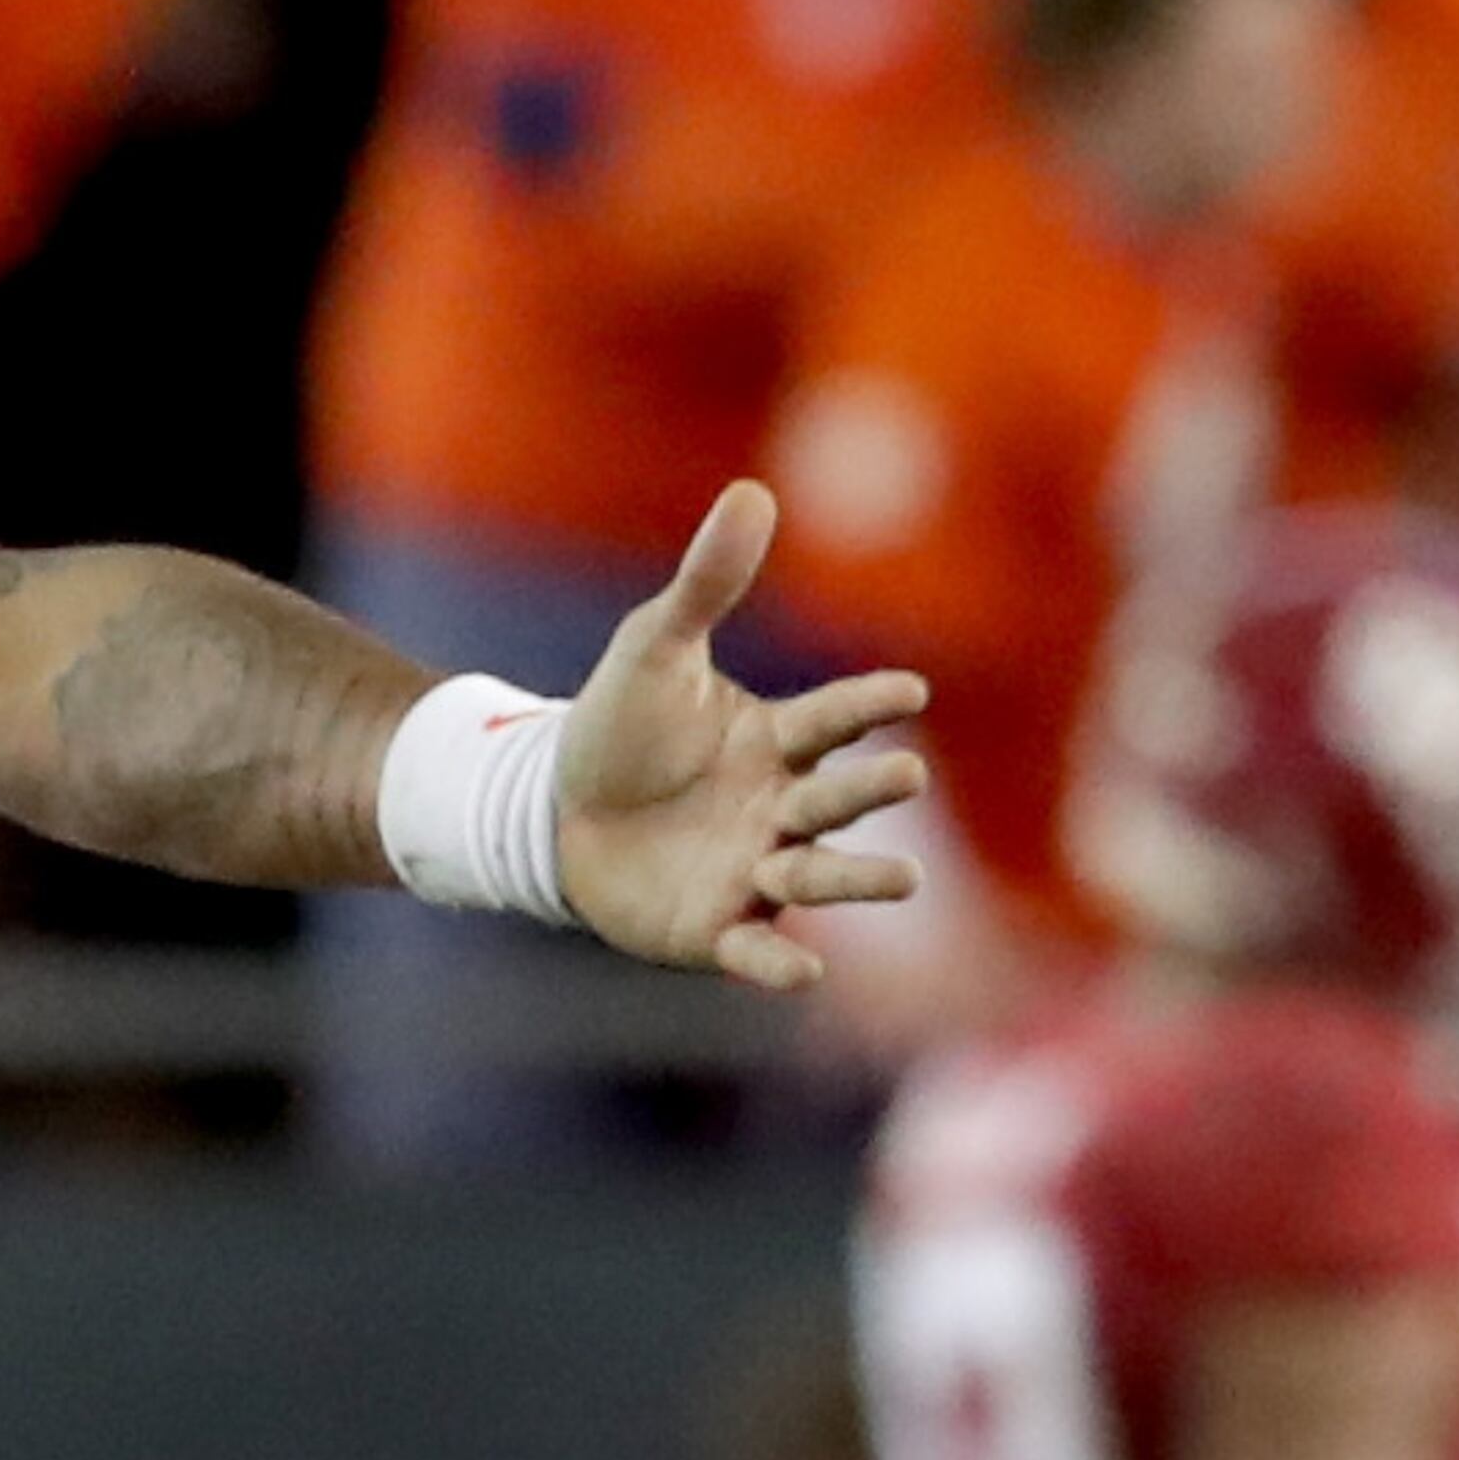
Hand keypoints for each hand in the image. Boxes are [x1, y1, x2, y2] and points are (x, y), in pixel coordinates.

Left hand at [555, 482, 930, 990]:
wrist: (549, 811)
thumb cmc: (618, 727)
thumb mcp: (654, 648)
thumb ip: (706, 582)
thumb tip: (752, 489)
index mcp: (775, 741)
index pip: (831, 718)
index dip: (867, 705)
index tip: (909, 690)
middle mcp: (779, 809)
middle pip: (834, 798)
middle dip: (869, 789)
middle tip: (904, 774)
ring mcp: (753, 871)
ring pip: (817, 875)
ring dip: (858, 878)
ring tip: (903, 879)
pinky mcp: (714, 926)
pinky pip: (756, 946)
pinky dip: (779, 961)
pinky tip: (804, 969)